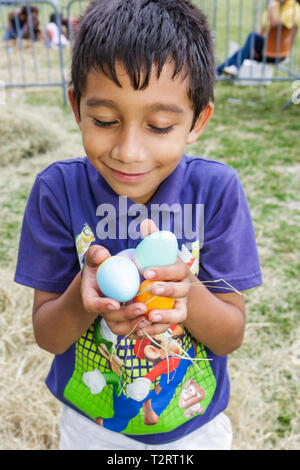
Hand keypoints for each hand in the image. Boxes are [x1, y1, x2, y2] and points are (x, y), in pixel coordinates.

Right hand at [81, 244, 149, 336]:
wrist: (111, 273)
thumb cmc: (101, 263)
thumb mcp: (95, 255)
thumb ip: (95, 253)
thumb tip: (101, 255)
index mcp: (90, 296)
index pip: (92, 304)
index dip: (102, 306)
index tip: (116, 303)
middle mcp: (101, 309)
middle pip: (110, 318)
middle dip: (126, 316)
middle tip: (143, 308)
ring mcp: (113, 316)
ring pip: (121, 328)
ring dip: (135, 325)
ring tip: (150, 318)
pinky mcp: (124, 320)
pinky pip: (131, 329)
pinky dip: (142, 328)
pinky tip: (154, 322)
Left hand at [135, 219, 190, 336]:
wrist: (174, 288)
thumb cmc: (162, 267)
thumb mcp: (160, 254)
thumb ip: (153, 240)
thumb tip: (146, 223)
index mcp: (181, 270)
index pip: (177, 269)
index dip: (164, 271)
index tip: (147, 271)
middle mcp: (185, 288)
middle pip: (180, 290)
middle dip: (166, 290)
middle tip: (150, 289)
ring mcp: (182, 305)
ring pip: (179, 312)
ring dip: (165, 315)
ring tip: (149, 316)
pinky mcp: (176, 319)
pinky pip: (169, 326)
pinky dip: (157, 328)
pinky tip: (142, 328)